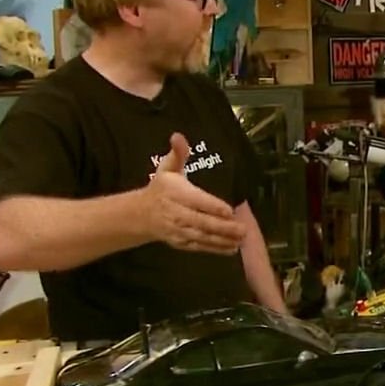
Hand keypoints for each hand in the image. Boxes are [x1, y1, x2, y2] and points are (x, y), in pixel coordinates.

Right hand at [143, 133, 245, 253]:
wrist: (142, 214)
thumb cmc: (162, 188)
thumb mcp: (168, 167)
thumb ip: (178, 153)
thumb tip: (178, 136)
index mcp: (176, 193)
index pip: (196, 201)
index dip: (212, 206)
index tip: (229, 210)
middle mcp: (177, 213)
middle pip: (202, 222)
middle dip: (223, 227)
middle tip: (243, 229)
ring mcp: (179, 230)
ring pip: (202, 236)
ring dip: (222, 240)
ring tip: (241, 240)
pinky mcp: (182, 242)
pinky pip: (200, 246)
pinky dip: (215, 249)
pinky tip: (231, 248)